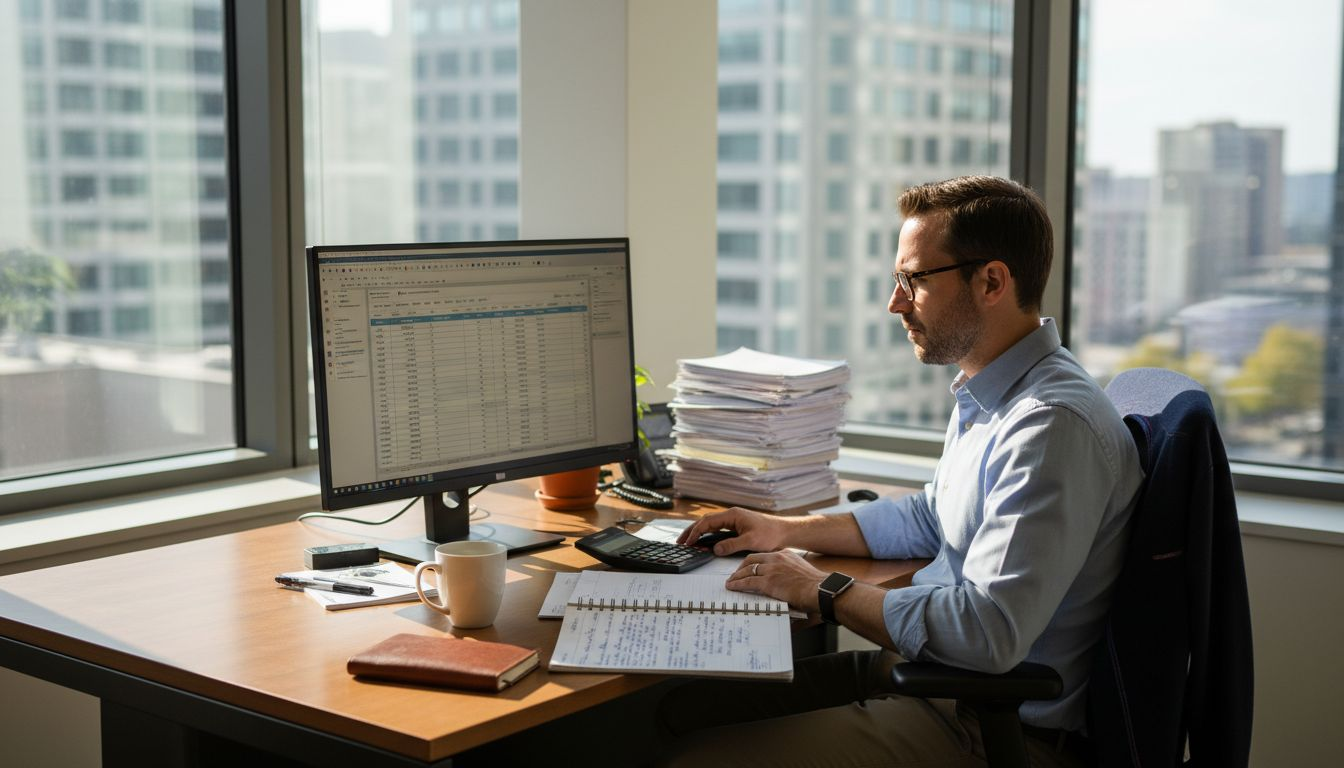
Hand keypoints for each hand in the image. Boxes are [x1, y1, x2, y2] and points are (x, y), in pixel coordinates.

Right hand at [676, 507, 791, 554]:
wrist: (784, 531)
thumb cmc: (770, 534)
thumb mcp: (750, 541)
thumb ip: (731, 545)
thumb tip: (715, 549)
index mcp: (732, 515)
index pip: (707, 522)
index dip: (695, 532)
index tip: (687, 543)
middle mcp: (731, 515)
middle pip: (705, 522)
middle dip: (691, 531)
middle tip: (680, 542)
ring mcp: (733, 520)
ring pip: (710, 525)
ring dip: (698, 533)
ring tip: (687, 542)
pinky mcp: (737, 526)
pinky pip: (717, 529)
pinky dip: (708, 535)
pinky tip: (704, 542)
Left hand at [725, 550, 827, 610]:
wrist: (822, 590)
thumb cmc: (816, 586)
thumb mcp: (800, 573)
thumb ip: (789, 575)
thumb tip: (784, 585)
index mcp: (785, 555)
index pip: (763, 556)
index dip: (753, 562)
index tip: (748, 568)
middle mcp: (777, 558)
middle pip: (752, 560)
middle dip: (741, 567)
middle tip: (735, 574)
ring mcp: (772, 569)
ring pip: (747, 570)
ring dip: (736, 576)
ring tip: (730, 582)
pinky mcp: (769, 582)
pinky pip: (747, 582)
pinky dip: (737, 584)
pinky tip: (732, 587)